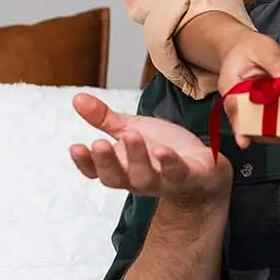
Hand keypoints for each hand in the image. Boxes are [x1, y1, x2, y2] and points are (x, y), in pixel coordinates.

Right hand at [69, 93, 231, 206]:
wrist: (203, 169)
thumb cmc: (163, 148)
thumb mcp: (132, 129)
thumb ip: (105, 119)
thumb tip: (77, 98)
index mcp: (122, 168)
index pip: (98, 171)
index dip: (86, 163)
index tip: (75, 147)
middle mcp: (139, 179)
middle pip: (117, 178)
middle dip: (107, 162)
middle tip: (99, 144)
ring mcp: (164, 181)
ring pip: (145, 177)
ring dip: (136, 157)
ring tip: (131, 135)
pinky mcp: (189, 177)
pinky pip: (178, 174)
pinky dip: (170, 164)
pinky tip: (162, 150)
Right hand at [216, 30, 279, 147]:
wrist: (242, 49)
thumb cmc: (248, 48)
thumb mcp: (262, 49)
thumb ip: (275, 61)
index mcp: (231, 87)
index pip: (234, 109)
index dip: (239, 127)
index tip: (244, 141)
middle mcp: (239, 103)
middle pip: (252, 124)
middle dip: (273, 133)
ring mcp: (251, 109)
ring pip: (263, 128)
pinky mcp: (264, 110)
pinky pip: (273, 121)